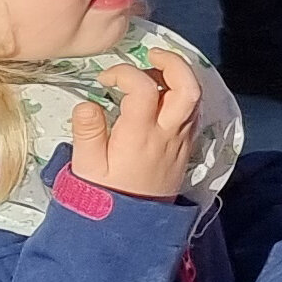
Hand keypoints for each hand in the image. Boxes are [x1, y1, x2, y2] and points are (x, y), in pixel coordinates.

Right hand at [69, 56, 199, 201]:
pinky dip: (183, 95)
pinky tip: (164, 94)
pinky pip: (193, 112)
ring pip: (194, 99)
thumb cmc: (106, 195)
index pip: (144, 90)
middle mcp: (168, 133)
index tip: (104, 79)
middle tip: (151, 54)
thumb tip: (87, 103)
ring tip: (154, 71)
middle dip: (174, 63)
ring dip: (179, 77)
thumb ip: (88, 133)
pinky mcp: (186, 147)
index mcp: (141, 135)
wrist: (133, 227)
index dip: (126, 74)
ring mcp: (182, 140)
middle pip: (187, 88)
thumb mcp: (87, 168)